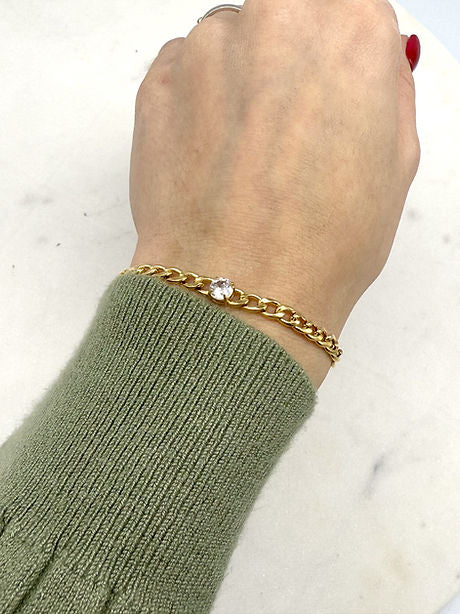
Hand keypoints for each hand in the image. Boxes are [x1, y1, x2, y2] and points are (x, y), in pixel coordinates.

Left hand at [129, 0, 419, 387]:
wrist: (240, 295)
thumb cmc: (321, 246)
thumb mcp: (394, 165)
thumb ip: (386, 93)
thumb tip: (373, 64)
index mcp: (348, 32)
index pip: (347, 8)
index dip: (339, 53)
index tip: (330, 81)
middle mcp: (276, 21)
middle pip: (286, 14)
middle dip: (290, 58)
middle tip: (291, 123)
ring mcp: (207, 49)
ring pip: (232, 40)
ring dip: (241, 80)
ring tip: (249, 155)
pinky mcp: (157, 82)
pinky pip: (186, 69)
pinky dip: (200, 101)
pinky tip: (215, 157)